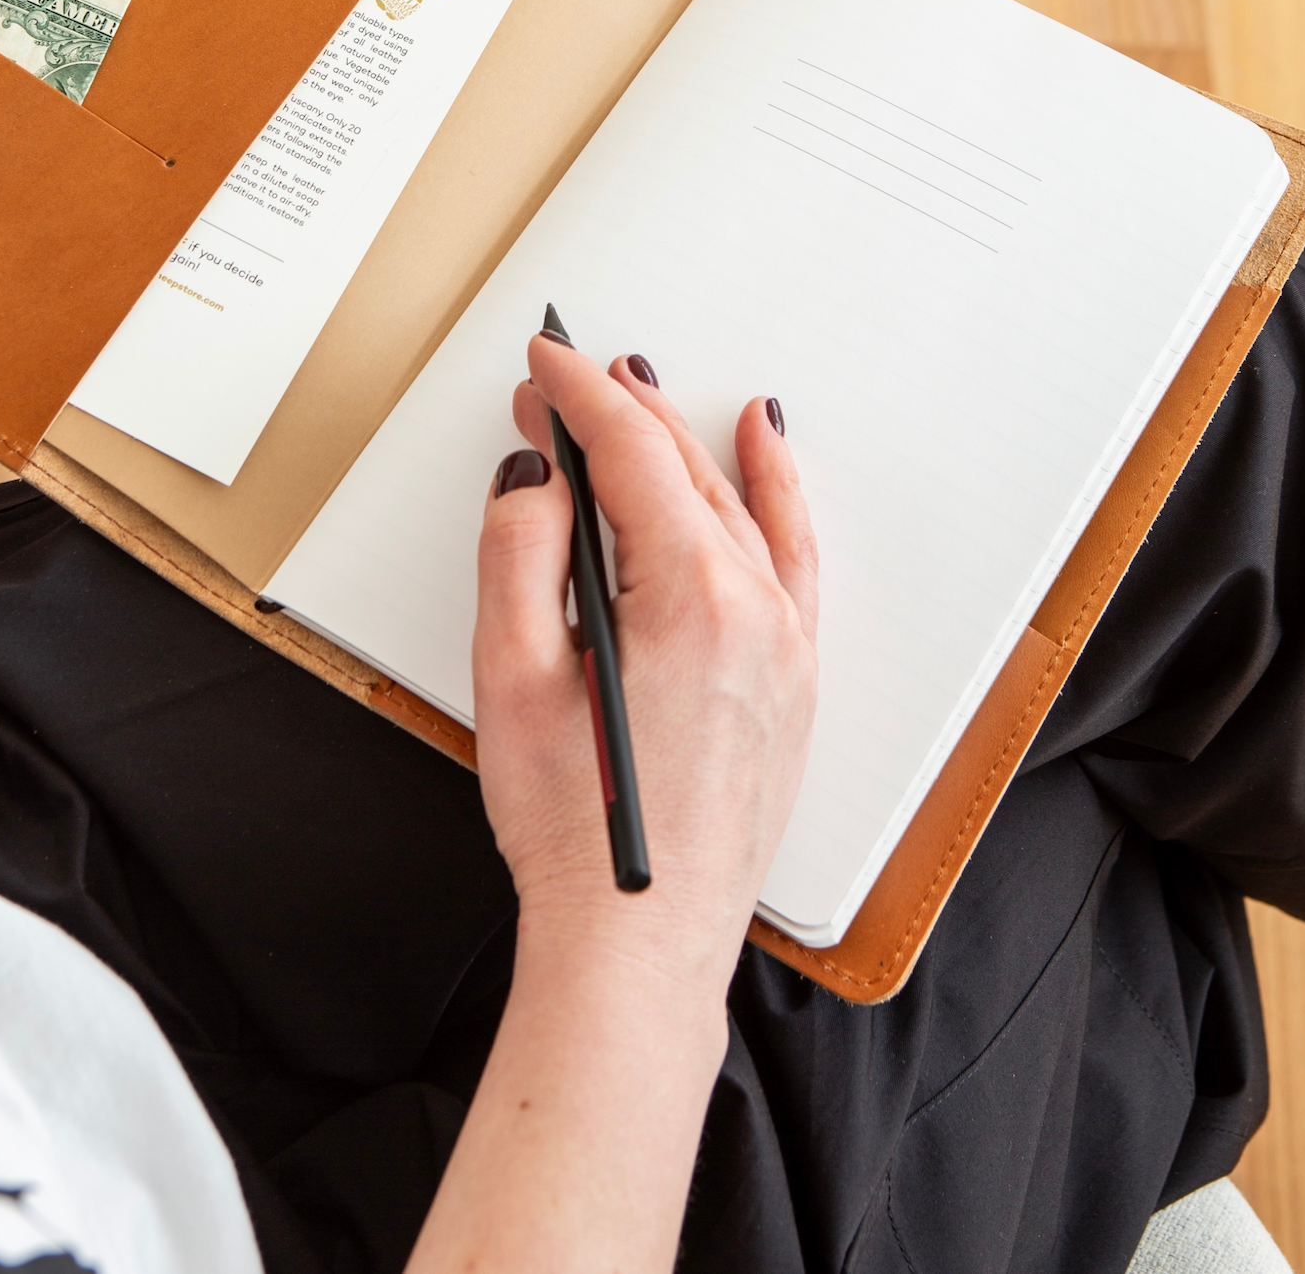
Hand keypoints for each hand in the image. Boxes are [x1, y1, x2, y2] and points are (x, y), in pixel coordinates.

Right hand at [475, 337, 818, 997]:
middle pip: (682, 470)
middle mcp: (755, 609)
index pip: (632, 455)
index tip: (544, 362)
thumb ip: (521, 553)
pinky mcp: (792, 678)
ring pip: (733, 505)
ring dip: (681, 442)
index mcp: (690, 596)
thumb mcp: (512, 676)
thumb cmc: (579, 831)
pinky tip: (765, 447)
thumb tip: (539, 476)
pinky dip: (776, 492)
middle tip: (560, 387)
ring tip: (639, 390)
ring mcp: (785, 644)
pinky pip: (791, 554)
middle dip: (616, 413)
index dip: (579, 397)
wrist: (639, 942)